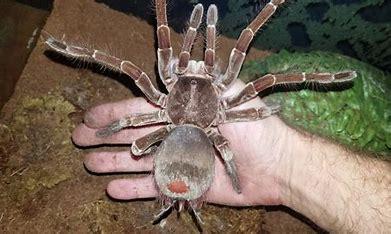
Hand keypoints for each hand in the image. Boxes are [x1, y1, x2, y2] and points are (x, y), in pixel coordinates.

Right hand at [72, 81, 292, 205]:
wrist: (277, 165)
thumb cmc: (256, 129)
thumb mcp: (229, 96)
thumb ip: (202, 82)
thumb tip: (183, 60)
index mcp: (182, 114)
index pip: (140, 110)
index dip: (114, 113)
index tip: (90, 116)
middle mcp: (175, 136)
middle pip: (132, 136)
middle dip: (105, 138)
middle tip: (78, 139)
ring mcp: (178, 161)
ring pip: (137, 163)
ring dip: (112, 163)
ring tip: (88, 163)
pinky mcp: (185, 185)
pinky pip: (153, 188)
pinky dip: (132, 189)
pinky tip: (112, 189)